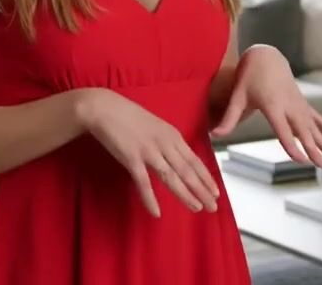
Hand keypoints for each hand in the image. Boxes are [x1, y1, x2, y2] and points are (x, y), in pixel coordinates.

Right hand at [77, 88, 220, 217]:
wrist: (105, 108)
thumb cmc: (130, 117)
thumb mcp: (157, 127)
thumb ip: (168, 143)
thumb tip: (180, 159)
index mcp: (173, 135)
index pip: (194, 160)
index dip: (206, 177)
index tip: (216, 192)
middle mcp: (165, 144)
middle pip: (187, 171)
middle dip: (202, 190)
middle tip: (213, 207)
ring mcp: (149, 151)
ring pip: (171, 177)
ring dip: (185, 194)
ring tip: (197, 207)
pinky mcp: (132, 158)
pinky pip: (143, 182)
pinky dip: (150, 198)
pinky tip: (157, 213)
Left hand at [210, 45, 321, 165]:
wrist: (266, 57)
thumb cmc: (249, 77)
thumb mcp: (237, 96)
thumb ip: (229, 118)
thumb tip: (214, 134)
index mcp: (273, 105)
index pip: (283, 129)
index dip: (292, 145)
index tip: (301, 160)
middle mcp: (289, 106)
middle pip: (304, 131)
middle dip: (314, 148)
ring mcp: (299, 104)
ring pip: (314, 127)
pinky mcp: (303, 104)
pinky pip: (319, 118)